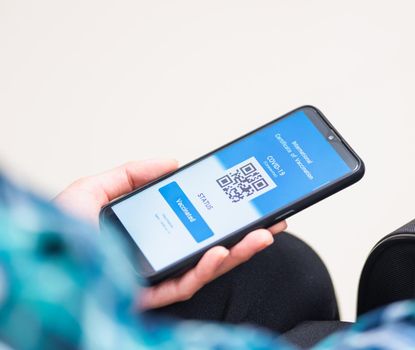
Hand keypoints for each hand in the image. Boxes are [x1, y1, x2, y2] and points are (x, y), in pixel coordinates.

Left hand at [54, 159, 286, 308]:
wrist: (35, 267)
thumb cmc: (55, 236)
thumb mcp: (92, 189)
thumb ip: (131, 174)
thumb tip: (169, 163)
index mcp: (147, 233)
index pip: (193, 222)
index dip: (220, 212)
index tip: (243, 197)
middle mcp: (155, 257)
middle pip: (209, 245)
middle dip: (243, 232)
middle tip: (271, 218)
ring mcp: (155, 279)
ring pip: (207, 267)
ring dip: (238, 251)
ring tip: (263, 234)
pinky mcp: (149, 297)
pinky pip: (186, 284)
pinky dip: (207, 268)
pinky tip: (222, 251)